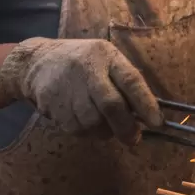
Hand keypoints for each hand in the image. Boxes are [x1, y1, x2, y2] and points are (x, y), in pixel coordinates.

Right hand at [0, 37, 161, 144]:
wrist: (36, 63)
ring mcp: (69, 89)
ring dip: (106, 131)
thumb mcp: (106, 59)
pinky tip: (86, 121)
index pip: (131, 81)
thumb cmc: (82, 62)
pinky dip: (89, 132)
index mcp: (106, 56)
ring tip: (106, 124)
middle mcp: (88, 71)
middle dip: (126, 127)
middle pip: (111, 105)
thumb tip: (148, 112)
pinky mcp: (55, 107)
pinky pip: (79, 130)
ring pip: (95, 123)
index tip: (158, 123)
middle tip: (134, 138)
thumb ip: (125, 81)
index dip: (146, 104)